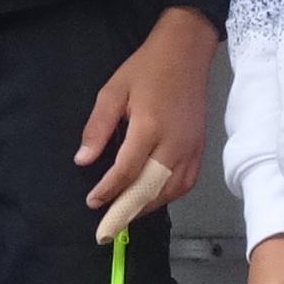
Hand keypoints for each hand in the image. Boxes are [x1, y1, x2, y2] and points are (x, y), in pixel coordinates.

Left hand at [78, 8, 216, 219]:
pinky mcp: (200, 149)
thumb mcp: (113, 91)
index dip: (108, 190)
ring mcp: (190, 148)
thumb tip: (83, 161)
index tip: (92, 202)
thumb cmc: (146, 69)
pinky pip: (185, 183)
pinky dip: (168, 197)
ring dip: (146, 207)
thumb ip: (98, 128)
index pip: (126, 170)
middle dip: (126, 212)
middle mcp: (173, 143)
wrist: (186, 52)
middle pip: (150, 189)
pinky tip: (152, 200)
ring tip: (125, 215)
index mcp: (149, 127)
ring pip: (170, 191)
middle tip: (105, 231)